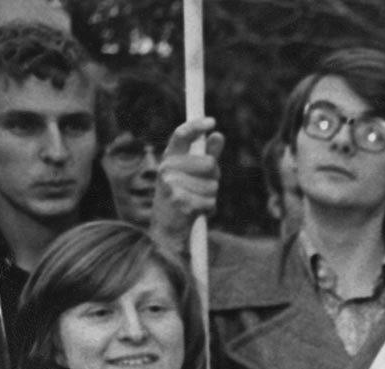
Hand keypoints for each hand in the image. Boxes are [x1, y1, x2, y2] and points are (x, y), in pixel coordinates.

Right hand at [150, 117, 224, 250]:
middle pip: (209, 163)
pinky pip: (210, 201)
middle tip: (200, 189)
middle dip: (213, 178)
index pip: (181, 135)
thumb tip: (218, 134)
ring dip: (210, 197)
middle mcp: (166, 168)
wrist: (166, 231)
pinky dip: (209, 210)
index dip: (196, 126)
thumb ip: (207, 154)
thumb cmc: (182, 198)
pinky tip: (195, 213)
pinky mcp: (179, 201)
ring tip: (195, 202)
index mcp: (169, 158)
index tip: (212, 122)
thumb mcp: (193, 175)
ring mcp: (171, 184)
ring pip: (213, 185)